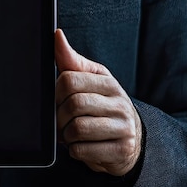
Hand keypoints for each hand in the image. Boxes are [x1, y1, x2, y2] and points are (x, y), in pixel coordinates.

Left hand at [54, 29, 141, 175]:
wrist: (129, 137)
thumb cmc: (102, 105)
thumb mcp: (90, 80)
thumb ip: (70, 60)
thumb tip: (56, 35)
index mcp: (108, 83)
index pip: (69, 80)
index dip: (56, 93)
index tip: (59, 100)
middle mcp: (120, 104)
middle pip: (73, 105)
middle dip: (59, 116)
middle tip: (62, 120)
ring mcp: (123, 128)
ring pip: (77, 129)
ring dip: (66, 135)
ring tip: (71, 133)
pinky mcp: (121, 150)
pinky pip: (83, 151)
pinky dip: (75, 151)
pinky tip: (82, 145)